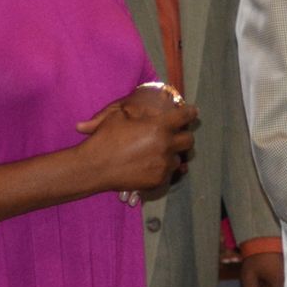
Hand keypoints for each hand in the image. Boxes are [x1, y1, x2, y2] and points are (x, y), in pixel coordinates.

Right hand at [75, 89, 199, 198]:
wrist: (94, 167)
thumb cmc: (105, 138)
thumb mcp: (119, 115)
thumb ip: (139, 111)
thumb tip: (150, 107)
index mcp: (159, 127)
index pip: (186, 116)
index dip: (190, 113)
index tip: (192, 112)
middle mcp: (166, 145)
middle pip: (189, 140)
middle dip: (183, 136)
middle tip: (175, 135)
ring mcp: (163, 165)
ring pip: (179, 159)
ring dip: (172, 154)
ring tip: (158, 153)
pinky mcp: (158, 180)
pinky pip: (168, 173)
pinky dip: (163, 168)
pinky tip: (151, 165)